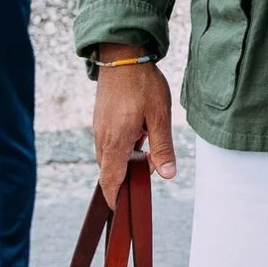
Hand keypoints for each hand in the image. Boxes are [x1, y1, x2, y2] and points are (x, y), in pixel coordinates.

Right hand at [91, 52, 176, 205]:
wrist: (121, 56)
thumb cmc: (143, 85)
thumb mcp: (160, 117)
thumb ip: (162, 148)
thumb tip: (167, 175)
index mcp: (116, 142)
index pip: (110, 180)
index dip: (115, 197)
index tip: (120, 210)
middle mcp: (103, 138)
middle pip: (110, 170)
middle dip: (125, 179)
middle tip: (146, 177)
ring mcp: (100, 128)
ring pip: (110, 155)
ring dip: (126, 160)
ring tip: (148, 153)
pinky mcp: (101, 119)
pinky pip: (110, 142)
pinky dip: (124, 147)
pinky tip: (140, 134)